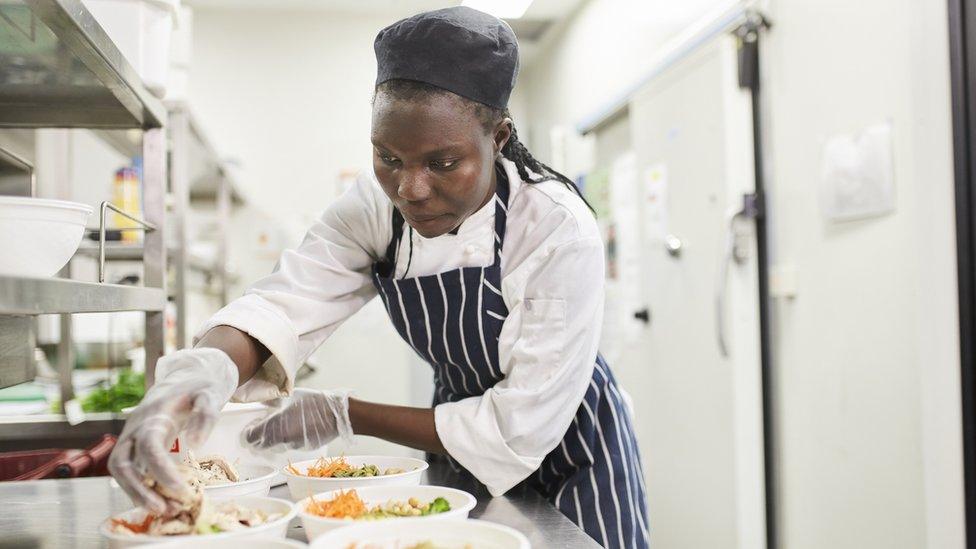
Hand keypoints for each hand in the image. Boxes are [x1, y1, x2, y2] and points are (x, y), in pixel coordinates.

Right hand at [108, 348, 237, 514]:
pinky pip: (130, 471)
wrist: (183, 377)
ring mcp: (131, 438)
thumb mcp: (208, 394)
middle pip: (122, 464)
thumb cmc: (197, 387)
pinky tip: (162, 502)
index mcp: (153, 415)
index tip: (181, 490)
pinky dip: (141, 489)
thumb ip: (205, 415)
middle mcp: (135, 429)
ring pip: (121, 471)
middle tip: (166, 510)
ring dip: (139, 494)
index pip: (149, 446)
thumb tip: (197, 444)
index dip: (161, 470)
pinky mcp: (134, 447)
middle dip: (140, 491)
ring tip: (167, 510)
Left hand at [243, 388, 352, 450]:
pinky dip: (291, 438)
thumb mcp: (291, 396)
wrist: (337, 415)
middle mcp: (281, 439)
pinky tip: (299, 427)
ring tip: (284, 424)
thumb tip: (263, 402)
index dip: (248, 433)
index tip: (250, 427)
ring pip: (278, 444)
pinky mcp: (305, 448)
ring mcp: (294, 445)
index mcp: (275, 425)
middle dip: (261, 437)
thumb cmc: (314, 402)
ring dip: (276, 438)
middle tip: (263, 427)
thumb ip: (274, 401)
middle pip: (263, 444)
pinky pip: (292, 444)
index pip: (251, 437)